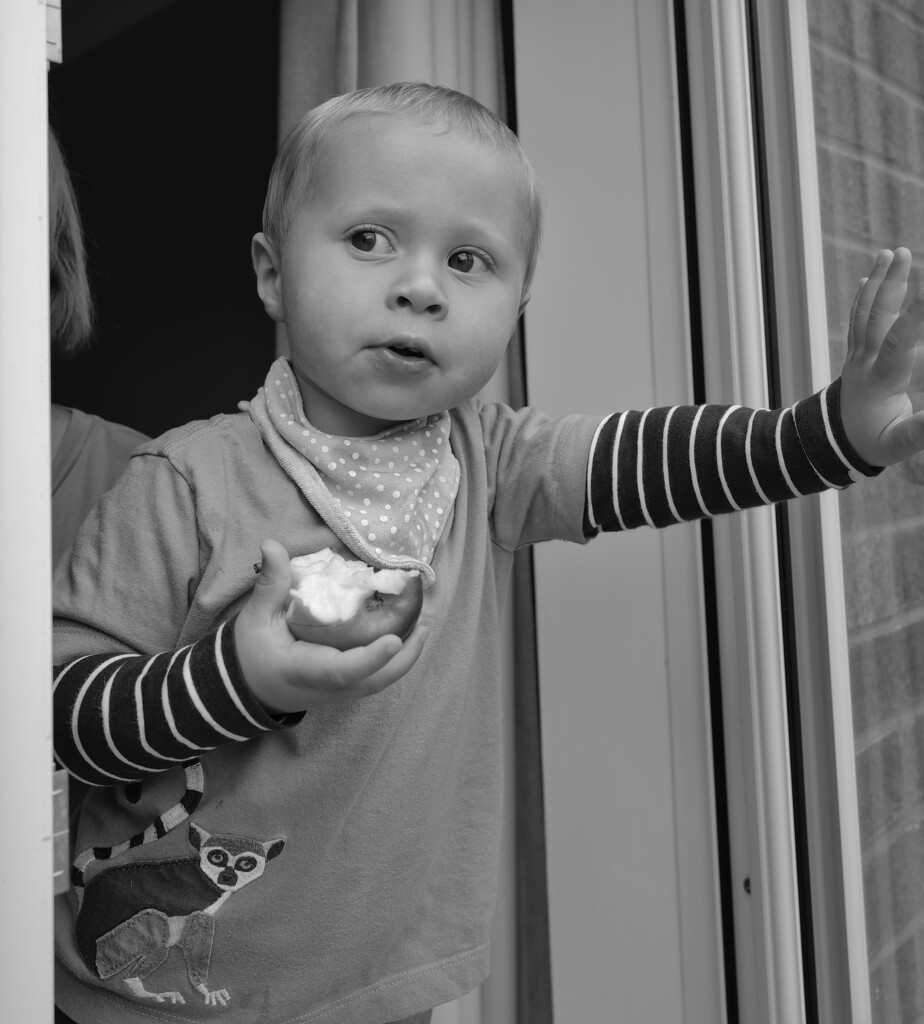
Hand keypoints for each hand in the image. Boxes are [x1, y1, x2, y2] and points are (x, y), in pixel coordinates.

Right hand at [233, 539, 427, 712]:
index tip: (395, 639)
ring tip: (423, 626)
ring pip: (379, 682)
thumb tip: (271, 545)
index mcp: (303, 670)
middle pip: (373, 682)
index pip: (341, 671)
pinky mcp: (344, 689)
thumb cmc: (251, 652)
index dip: (370, 657)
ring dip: (405, 657)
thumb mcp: (255, 617)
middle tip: (425, 625)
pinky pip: (375, 678)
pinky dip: (394, 660)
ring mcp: (338, 693)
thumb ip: (270, 584)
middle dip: (405, 657)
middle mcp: (326, 688)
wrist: (247, 688)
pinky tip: (406, 634)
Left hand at [840, 247, 923, 465]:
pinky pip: (856, 321)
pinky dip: (863, 299)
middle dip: (892, 283)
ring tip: (889, 253)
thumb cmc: (870, 443)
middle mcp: (864, 362)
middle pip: (876, 317)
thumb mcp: (898, 443)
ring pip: (864, 313)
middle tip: (904, 252)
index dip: (914, 317)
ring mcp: (856, 356)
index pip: (898, 343)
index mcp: (879, 381)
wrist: (829, 445)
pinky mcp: (854, 356)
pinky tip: (867, 279)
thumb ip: (922, 429)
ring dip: (878, 281)